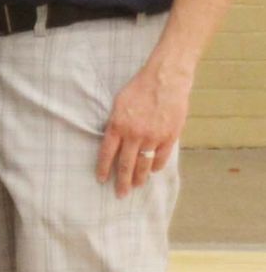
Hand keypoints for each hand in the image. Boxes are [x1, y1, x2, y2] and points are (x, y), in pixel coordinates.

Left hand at [97, 58, 190, 196]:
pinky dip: (156, 166)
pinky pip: (161, 157)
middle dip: (122, 182)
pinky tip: (152, 170)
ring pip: (144, 164)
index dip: (104, 169)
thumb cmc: (140, 88)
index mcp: (117, 125)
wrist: (166, 78)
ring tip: (136, 186)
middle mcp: (134, 134)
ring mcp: (153, 136)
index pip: (107, 153)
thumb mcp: (118, 104)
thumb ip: (115, 124)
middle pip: (126, 165)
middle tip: (120, 194)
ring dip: (140, 177)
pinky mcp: (169, 136)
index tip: (102, 180)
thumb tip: (113, 142)